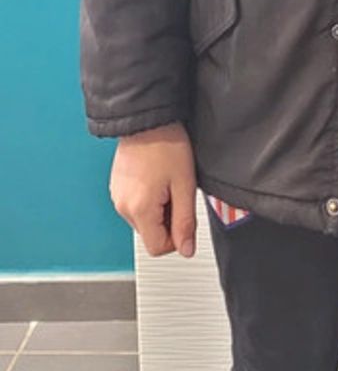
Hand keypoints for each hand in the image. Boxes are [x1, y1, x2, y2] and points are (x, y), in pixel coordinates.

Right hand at [109, 122, 196, 258]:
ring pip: (145, 220)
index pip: (158, 248)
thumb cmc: (165, 145)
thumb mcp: (185, 186)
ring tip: (166, 182)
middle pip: (151, 234)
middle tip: (177, 192)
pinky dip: (150, 199)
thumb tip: (186, 250)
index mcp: (139, 209)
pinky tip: (156, 178)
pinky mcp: (118, 188)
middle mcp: (123, 207)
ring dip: (160, 209)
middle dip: (169, 220)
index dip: (177, 239)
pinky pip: (136, 206)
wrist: (147, 121)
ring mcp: (118, 197)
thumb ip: (185, 222)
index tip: (184, 218)